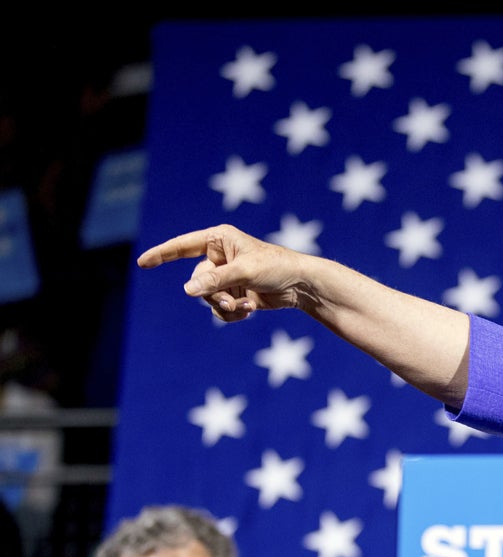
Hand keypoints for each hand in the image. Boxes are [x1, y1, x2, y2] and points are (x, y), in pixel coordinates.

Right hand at [138, 224, 310, 321]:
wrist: (302, 285)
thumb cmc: (277, 268)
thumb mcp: (245, 271)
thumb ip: (215, 280)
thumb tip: (188, 290)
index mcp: (219, 240)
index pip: (184, 246)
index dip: (162, 254)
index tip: (142, 262)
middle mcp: (220, 257)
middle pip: (197, 281)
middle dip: (213, 294)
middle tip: (231, 299)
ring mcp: (227, 276)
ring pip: (208, 298)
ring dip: (225, 305)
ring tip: (246, 305)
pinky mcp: (235, 293)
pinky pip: (220, 308)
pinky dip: (232, 312)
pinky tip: (249, 310)